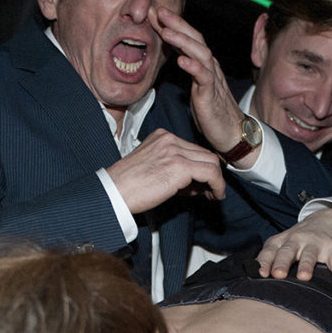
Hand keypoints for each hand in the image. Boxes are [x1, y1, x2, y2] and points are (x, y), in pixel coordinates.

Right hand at [107, 128, 226, 212]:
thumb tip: (196, 183)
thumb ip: (174, 169)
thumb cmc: (128, 186)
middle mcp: (169, 140)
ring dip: (216, 181)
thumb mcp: (152, 169)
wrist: (114, 192)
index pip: (193, 149)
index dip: (200, 168)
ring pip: (212, 162)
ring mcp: (175, 151)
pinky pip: (211, 173)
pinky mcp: (180, 166)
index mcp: (162, 137)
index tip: (200, 185)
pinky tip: (214, 196)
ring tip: (213, 195)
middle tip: (210, 192)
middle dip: (211, 174)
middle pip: (205, 153)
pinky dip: (217, 185)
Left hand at [151, 8, 246, 160]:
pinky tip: (181, 61)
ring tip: (167, 32)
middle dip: (177, 24)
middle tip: (160, 11)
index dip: (173, 25)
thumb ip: (188, 69)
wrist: (232, 133)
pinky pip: (204, 77)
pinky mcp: (211, 95)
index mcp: (204, 64)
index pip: (188, 38)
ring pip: (200, 53)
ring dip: (183, 41)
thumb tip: (175, 55)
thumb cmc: (212, 111)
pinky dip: (193, 67)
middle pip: (195, 38)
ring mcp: (212, 80)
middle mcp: (210, 67)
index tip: (155, 12)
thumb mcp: (196, 85)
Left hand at [256, 208, 331, 285]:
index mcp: (282, 241)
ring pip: (310, 255)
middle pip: (288, 251)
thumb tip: (251, 275)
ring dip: (307, 265)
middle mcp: (297, 241)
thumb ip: (269, 257)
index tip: (261, 273)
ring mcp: (316, 245)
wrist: (327, 220)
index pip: (270, 251)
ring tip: (304, 277)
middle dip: (282, 262)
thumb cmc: (299, 238)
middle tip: (278, 274)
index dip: (265, 262)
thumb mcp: (282, 243)